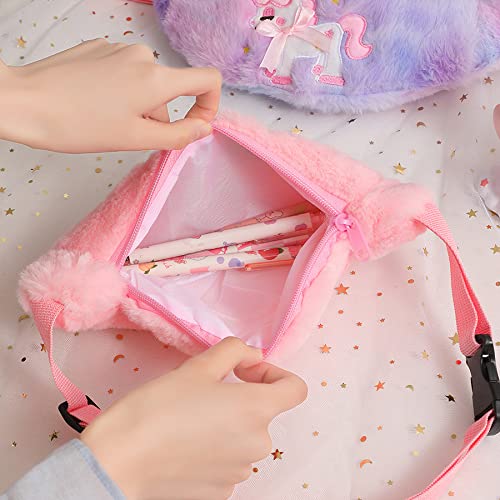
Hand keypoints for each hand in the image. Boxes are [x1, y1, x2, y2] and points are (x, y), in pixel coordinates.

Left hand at [0, 39, 220, 152]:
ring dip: (138, 106)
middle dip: (159, 116)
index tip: (195, 125)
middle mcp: (142, 56)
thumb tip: (203, 129)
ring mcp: (118, 49)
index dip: (210, 105)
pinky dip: (120, 92)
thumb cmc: (77, 124)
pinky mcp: (99, 48)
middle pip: (171, 90)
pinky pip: (125, 73)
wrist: (24, 102)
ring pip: (146, 84)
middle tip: (129, 134)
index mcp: (156, 79)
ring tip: (107, 121)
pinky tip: (95, 105)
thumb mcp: (135, 139)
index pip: (208, 80)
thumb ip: (178, 136)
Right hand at [81, 338, 307, 499]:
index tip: (245, 372)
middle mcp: (257, 445)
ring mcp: (240, 473)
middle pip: (264, 413)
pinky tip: (186, 445)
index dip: (274, 373)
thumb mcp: (199, 366)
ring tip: (190, 419)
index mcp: (257, 410)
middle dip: (241, 397)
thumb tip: (253, 356)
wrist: (121, 460)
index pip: (295, 389)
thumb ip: (235, 352)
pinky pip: (229, 461)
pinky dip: (216, 449)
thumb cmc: (159, 408)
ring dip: (228, 423)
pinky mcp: (221, 493)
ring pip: (244, 437)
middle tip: (205, 391)